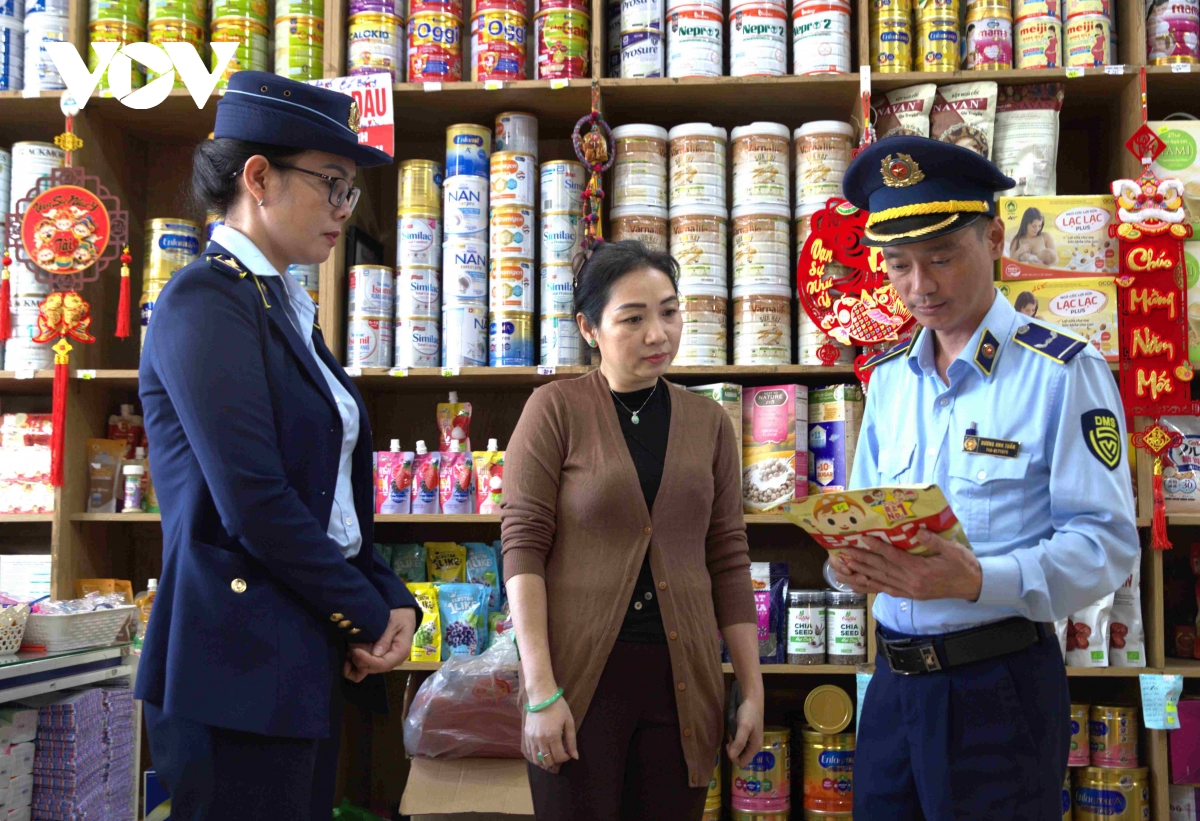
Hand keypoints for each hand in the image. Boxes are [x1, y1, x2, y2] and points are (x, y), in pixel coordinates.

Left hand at [343, 607, 416, 682]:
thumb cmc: (400, 617)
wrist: (404, 615)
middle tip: (351, 645)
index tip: (355, 650)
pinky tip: (348, 658)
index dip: (366, 660)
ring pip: (367, 670)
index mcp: (400, 653)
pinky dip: (355, 666)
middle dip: (359, 659)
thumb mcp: (394, 622)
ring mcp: (385, 662)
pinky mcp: (379, 660)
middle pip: (373, 668)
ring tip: (349, 649)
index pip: (382, 664)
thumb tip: (375, 654)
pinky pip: (366, 668)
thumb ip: (385, 637)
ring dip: (355, 662)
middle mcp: (393, 661)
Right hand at [523, 695, 577, 773]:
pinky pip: (530, 753)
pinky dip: (536, 757)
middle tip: (560, 754)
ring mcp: (532, 738)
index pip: (559, 757)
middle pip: (548, 761)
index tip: (568, 753)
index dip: (566, 758)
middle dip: (556, 761)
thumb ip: (572, 740)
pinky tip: (542, 754)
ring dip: (545, 761)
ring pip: (537, 759)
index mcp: (553, 736)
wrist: (541, 696)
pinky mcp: (526, 735)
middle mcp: (541, 740)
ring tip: (551, 756)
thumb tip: (575, 757)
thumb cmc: (558, 707)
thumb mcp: (569, 722)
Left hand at [726, 692, 763, 767]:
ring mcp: (750, 741)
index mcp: (755, 748)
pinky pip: (738, 742)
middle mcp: (754, 746)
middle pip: (740, 757)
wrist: (752, 700)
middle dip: (732, 749)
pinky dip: (734, 737)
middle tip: (731, 736)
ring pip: (738, 749)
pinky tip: (734, 728)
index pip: (742, 763)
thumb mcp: (743, 727)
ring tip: (733, 730)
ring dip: (733, 742)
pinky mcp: (747, 735)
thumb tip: (731, 756)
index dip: (733, 757)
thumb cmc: (749, 713)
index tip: (729, 744)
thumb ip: (739, 742)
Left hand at [831, 529, 982, 601]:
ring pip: (880, 580)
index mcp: (920, 571)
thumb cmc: (963, 564)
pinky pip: (886, 590)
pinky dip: (871, 587)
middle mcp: (911, 583)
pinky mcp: (910, 595)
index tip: (862, 538)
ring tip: (845, 566)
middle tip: (843, 552)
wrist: (973, 586)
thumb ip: (934, 541)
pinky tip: (859, 582)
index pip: (894, 557)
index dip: (877, 547)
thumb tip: (917, 530)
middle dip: (861, 560)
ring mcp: (910, 591)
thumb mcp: (952, 549)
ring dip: (861, 573)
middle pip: (881, 569)